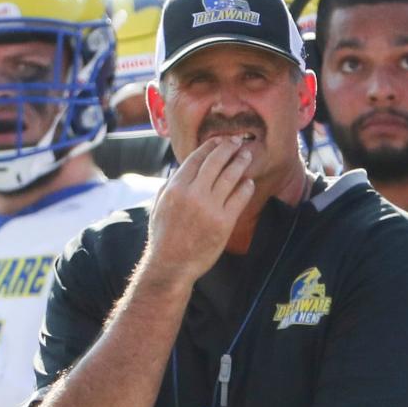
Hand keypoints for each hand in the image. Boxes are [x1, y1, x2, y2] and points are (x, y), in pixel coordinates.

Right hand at [146, 135, 254, 283]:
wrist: (171, 265)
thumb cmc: (163, 237)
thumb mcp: (159, 206)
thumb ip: (170, 185)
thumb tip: (183, 169)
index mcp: (175, 188)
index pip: (196, 158)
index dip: (210, 146)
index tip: (219, 140)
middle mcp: (193, 194)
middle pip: (215, 161)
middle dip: (228, 147)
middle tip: (237, 141)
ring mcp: (210, 208)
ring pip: (230, 176)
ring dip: (240, 162)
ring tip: (246, 155)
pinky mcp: (224, 222)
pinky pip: (239, 197)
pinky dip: (245, 187)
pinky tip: (248, 182)